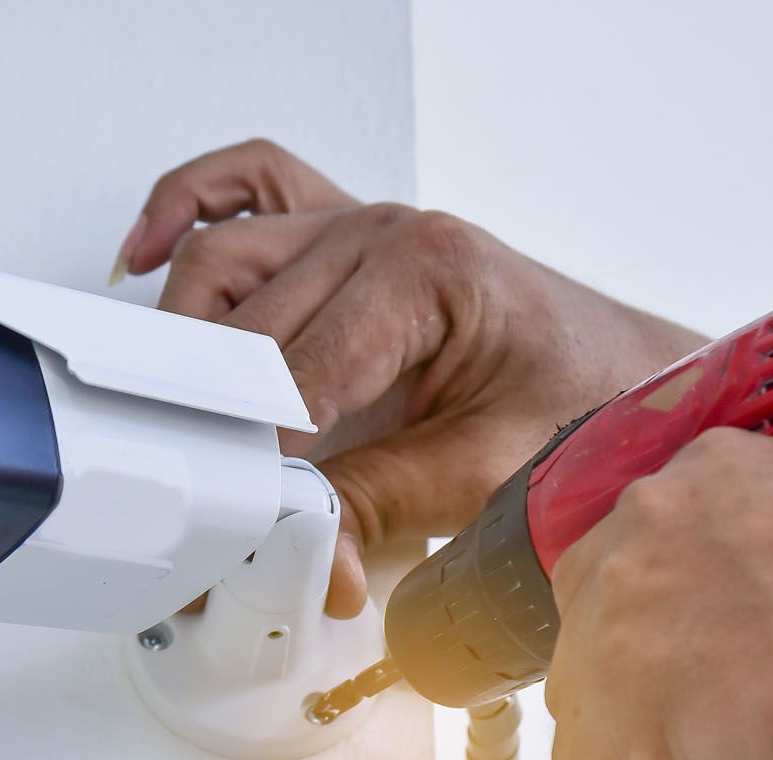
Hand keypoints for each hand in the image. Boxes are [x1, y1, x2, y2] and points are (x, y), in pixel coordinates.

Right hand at [116, 139, 705, 615]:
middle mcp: (379, 231)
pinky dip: (185, 211)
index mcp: (424, 269)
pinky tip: (142, 256)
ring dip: (182, 342)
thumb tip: (302, 555)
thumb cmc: (581, 403)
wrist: (630, 374)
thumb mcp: (487, 474)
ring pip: (220, 264)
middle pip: (243, 326)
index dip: (256, 462)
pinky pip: (247, 190)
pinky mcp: (342, 232)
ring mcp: (354, 223)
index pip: (296, 373)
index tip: (226, 526)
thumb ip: (380, 507)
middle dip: (214, 430)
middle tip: (193, 514)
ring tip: (169, 427)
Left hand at [544, 430, 772, 759]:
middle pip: (601, 622)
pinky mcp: (616, 718)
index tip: (700, 661)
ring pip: (589, 710)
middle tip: (692, 737)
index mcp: (710, 471)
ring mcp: (615, 620)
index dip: (669, 616)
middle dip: (634, 685)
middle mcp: (644, 525)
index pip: (651, 548)